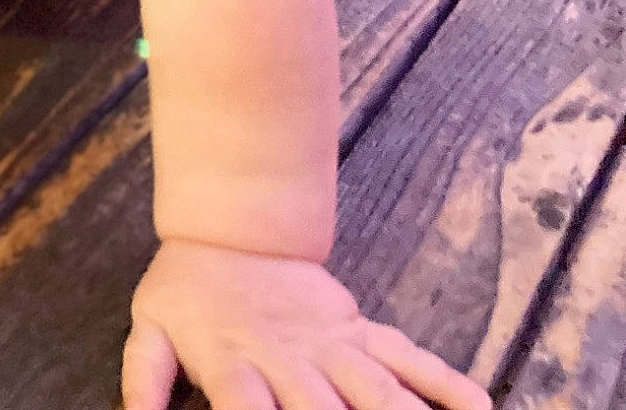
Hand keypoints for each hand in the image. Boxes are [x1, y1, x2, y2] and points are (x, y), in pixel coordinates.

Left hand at [122, 240, 489, 409]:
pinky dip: (446, 383)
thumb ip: (144, 378)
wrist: (231, 232)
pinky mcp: (360, 332)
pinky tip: (481, 408)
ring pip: (377, 389)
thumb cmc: (186, 295)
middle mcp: (291, 359)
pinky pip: (410, 358)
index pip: (246, 406)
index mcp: (236, 362)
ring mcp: (332, 345)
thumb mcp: (149, 330)